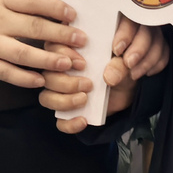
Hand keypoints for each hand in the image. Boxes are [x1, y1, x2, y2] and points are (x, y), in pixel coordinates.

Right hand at [0, 0, 87, 88]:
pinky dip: (25, 78)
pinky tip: (41, 80)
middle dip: (60, 35)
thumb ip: (22, 4)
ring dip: (47, 60)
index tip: (73, 15)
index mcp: (0, 0)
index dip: (55, 8)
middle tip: (80, 41)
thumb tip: (58, 12)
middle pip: (32, 28)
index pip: (32, 2)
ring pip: (22, 54)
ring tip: (67, 64)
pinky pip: (7, 73)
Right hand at [39, 21, 165, 132]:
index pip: (52, 49)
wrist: (126, 92)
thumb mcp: (123, 64)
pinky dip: (69, 123)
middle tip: (88, 84)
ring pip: (47, 98)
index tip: (82, 63)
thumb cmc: (118, 70)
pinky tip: (84, 120)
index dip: (63, 56)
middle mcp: (58, 72)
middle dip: (66, 82)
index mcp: (68, 53)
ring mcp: (60, 94)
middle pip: (47, 77)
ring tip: (85, 99)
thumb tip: (109, 76)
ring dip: (64, 101)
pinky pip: (59, 122)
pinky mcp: (67, 113)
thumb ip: (118, 65)